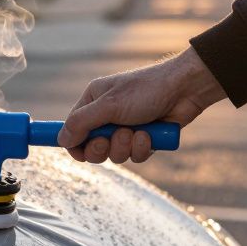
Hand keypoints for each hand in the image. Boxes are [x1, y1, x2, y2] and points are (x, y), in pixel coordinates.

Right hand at [56, 47, 225, 163]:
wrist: (184, 89)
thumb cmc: (146, 89)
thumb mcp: (109, 105)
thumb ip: (81, 123)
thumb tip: (62, 139)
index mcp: (93, 101)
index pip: (73, 129)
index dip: (74, 144)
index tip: (79, 153)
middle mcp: (107, 115)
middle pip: (92, 147)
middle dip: (102, 147)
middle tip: (109, 140)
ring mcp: (126, 128)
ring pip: (115, 154)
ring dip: (125, 146)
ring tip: (138, 131)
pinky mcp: (143, 139)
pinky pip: (135, 156)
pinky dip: (142, 148)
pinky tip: (151, 133)